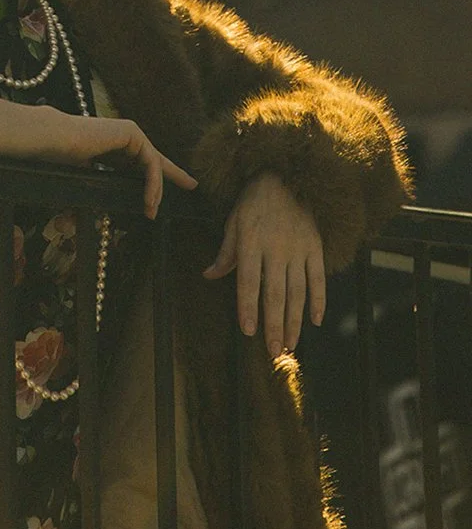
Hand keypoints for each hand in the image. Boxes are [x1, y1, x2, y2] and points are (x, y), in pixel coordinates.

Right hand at [73, 117, 197, 219]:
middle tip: (192, 185)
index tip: (177, 182)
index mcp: (116, 145)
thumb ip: (107, 184)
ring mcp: (130, 132)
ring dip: (156, 190)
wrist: (54, 141)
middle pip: (155, 160)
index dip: (158, 175)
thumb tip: (110, 210)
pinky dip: (153, 182)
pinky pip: (150, 162)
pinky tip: (150, 200)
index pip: (142, 162)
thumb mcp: (92, 177)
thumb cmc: (63, 159)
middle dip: (174, 174)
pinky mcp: (132, 132)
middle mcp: (126, 135)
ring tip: (151, 212)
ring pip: (154, 164)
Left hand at [203, 171, 325, 355]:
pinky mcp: (315, 247)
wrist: (286, 177)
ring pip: (297, 292)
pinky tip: (314, 321)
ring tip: (289, 344)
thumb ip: (225, 252)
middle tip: (273, 351)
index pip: (248, 280)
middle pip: (275, 293)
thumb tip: (209, 275)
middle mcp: (275, 248)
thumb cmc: (254, 202)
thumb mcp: (234, 222)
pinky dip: (318, 300)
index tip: (248, 331)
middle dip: (273, 325)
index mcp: (251, 242)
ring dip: (294, 321)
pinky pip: (318, 278)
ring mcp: (298, 249)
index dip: (247, 306)